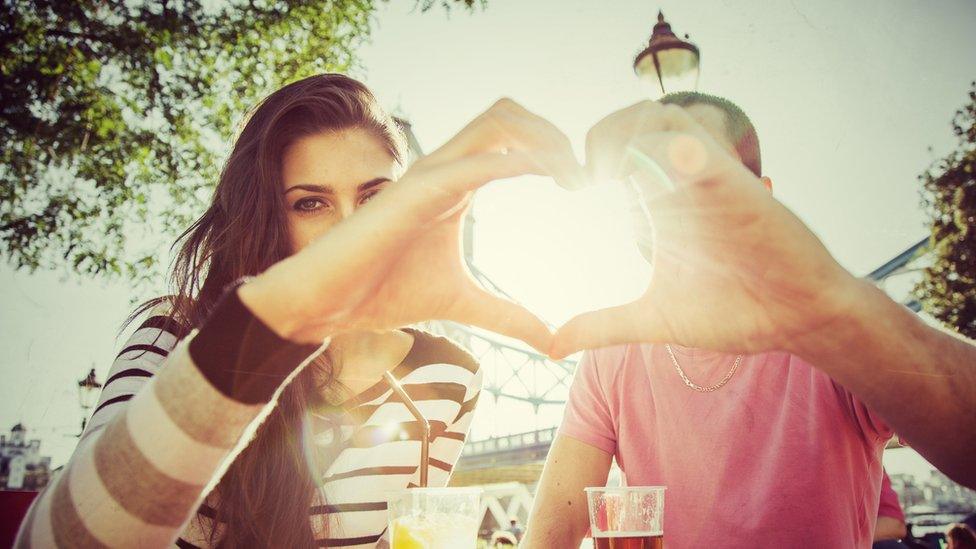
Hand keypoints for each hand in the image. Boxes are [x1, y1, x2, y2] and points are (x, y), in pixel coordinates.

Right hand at [242, 99, 582, 352]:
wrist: (327, 304)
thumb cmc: (382, 293)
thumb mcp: (463, 303)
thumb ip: (508, 316)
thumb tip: (551, 341)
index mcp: (456, 184)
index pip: (512, 140)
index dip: (553, 150)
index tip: (583, 184)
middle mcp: (444, 169)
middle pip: (510, 117)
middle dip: (554, 134)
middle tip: (584, 173)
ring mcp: (428, 175)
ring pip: (495, 123)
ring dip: (542, 139)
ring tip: (570, 174)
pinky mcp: (414, 191)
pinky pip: (471, 163)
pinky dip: (512, 161)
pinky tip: (545, 174)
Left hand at [550, 101, 859, 357]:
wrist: (799, 320)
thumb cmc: (735, 312)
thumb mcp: (654, 319)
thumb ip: (603, 325)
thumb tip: (552, 347)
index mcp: (664, 198)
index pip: (622, 140)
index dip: (589, 153)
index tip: (571, 189)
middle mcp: (687, 179)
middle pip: (636, 114)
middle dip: (600, 137)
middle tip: (583, 181)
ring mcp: (712, 177)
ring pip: (662, 116)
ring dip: (625, 137)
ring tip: (611, 181)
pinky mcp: (736, 186)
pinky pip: (694, 144)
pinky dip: (661, 153)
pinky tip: (642, 192)